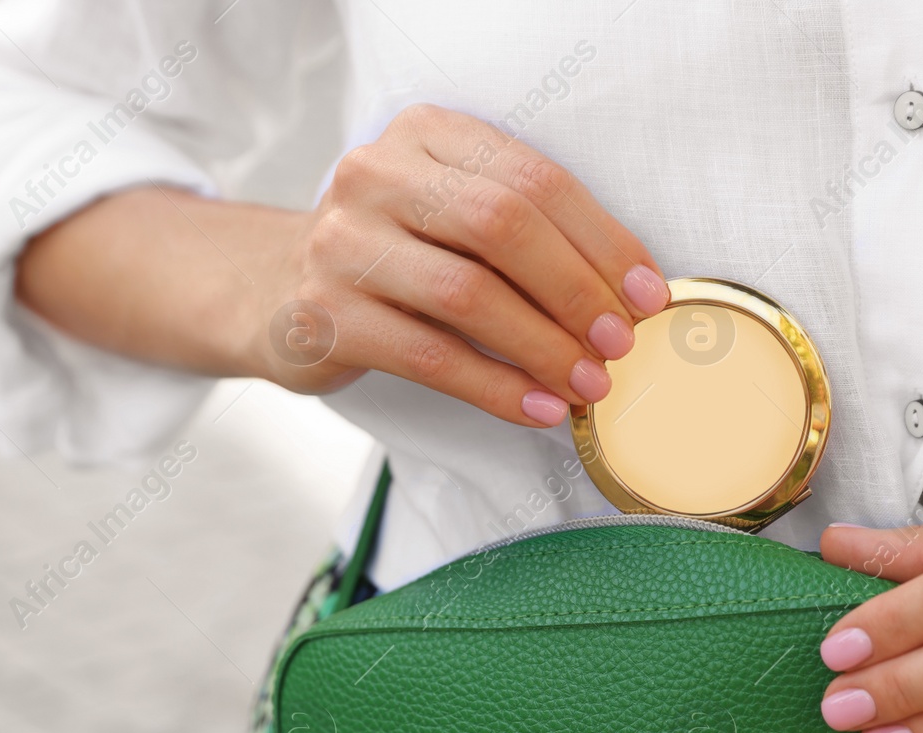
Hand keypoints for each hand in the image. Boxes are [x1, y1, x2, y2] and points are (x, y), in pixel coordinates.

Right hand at [258, 103, 668, 425]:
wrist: (275, 289)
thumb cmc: (395, 256)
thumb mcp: (451, 215)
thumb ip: (525, 234)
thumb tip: (628, 296)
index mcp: (425, 134)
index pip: (534, 180)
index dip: (602, 241)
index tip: (647, 295)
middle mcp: (376, 175)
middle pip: (502, 227)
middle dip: (576, 292)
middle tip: (619, 344)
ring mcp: (343, 243)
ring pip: (467, 294)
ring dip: (542, 347)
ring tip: (588, 384)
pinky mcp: (324, 313)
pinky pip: (429, 357)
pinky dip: (495, 387)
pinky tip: (537, 408)